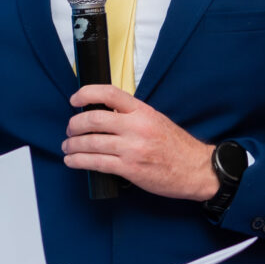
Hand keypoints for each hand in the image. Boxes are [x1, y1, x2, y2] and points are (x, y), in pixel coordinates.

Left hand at [63, 86, 216, 200]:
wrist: (196, 169)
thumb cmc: (177, 147)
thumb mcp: (156, 121)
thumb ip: (132, 116)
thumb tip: (104, 116)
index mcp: (143, 111)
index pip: (110, 94)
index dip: (87, 93)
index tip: (74, 99)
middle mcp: (136, 127)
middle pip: (93, 120)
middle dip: (74, 125)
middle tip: (70, 130)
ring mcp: (132, 149)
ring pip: (91, 143)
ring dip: (73, 145)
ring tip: (68, 147)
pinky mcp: (130, 168)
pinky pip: (96, 163)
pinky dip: (79, 161)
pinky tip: (73, 161)